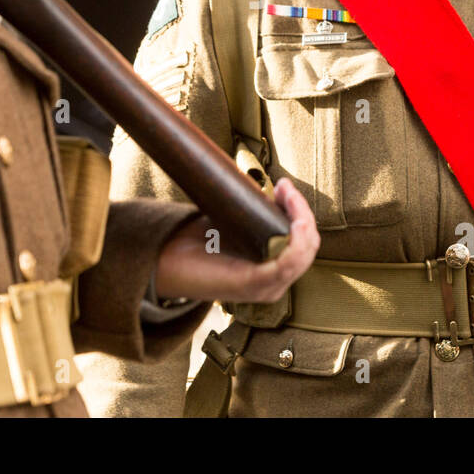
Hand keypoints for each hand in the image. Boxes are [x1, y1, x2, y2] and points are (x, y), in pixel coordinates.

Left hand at [153, 178, 319, 303]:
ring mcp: (266, 287)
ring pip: (302, 255)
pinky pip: (288, 266)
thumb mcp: (234, 224)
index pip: (304, 242)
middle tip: (285, 187)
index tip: (284, 186)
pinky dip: (297, 244)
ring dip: (301, 221)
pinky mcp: (254, 286)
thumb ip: (252, 211)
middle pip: (308, 246)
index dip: (301, 211)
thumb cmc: (198, 243)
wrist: (165, 261)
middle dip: (302, 212)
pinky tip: (296, 225)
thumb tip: (267, 187)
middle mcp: (274, 283)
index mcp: (272, 270)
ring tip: (289, 197)